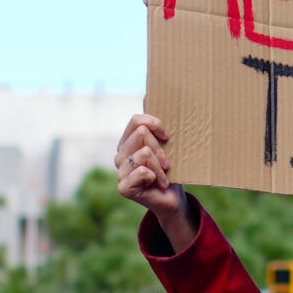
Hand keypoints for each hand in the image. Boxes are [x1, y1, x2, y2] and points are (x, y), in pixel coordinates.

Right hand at [116, 115, 195, 249]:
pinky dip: (157, 177)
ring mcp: (120, 171)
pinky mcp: (123, 187)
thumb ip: (154, 123)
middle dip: (161, 149)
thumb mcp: (165, 144)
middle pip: (142, 134)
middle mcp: (120, 155)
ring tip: (164, 176)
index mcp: (127, 142)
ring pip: (144, 153)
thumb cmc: (170, 171)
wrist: (173, 199)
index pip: (136, 120)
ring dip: (161, 166)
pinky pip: (143, 171)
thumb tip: (148, 93)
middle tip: (167, 164)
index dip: (154, 123)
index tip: (167, 135)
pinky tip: (157, 184)